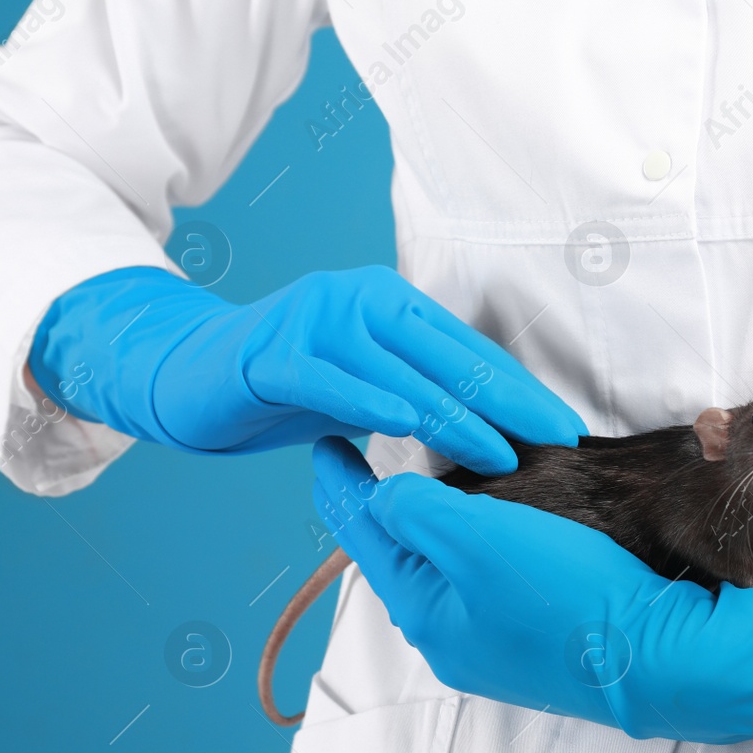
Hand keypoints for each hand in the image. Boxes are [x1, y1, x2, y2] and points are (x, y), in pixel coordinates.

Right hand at [28, 265, 583, 473]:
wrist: (190, 375)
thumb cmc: (293, 386)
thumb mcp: (369, 384)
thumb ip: (421, 392)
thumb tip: (495, 429)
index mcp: (391, 301)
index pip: (469, 349)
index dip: (519, 388)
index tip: (562, 424)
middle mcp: (359, 297)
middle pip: (448, 357)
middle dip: (508, 402)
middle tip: (555, 439)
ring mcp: (314, 320)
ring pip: (399, 374)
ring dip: (453, 418)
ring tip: (499, 455)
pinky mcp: (273, 355)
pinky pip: (330, 382)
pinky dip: (369, 404)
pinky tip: (405, 428)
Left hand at [311, 436, 752, 742]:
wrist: (663, 656)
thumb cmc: (569, 597)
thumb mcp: (477, 539)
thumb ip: (417, 510)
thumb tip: (385, 495)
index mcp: (425, 613)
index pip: (364, 535)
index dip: (340, 482)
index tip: (322, 439)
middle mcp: (455, 637)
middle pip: (404, 557)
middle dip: (387, 507)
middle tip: (372, 453)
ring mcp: (501, 643)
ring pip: (452, 568)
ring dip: (440, 524)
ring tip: (434, 479)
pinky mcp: (546, 637)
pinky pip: (494, 579)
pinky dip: (485, 543)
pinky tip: (503, 524)